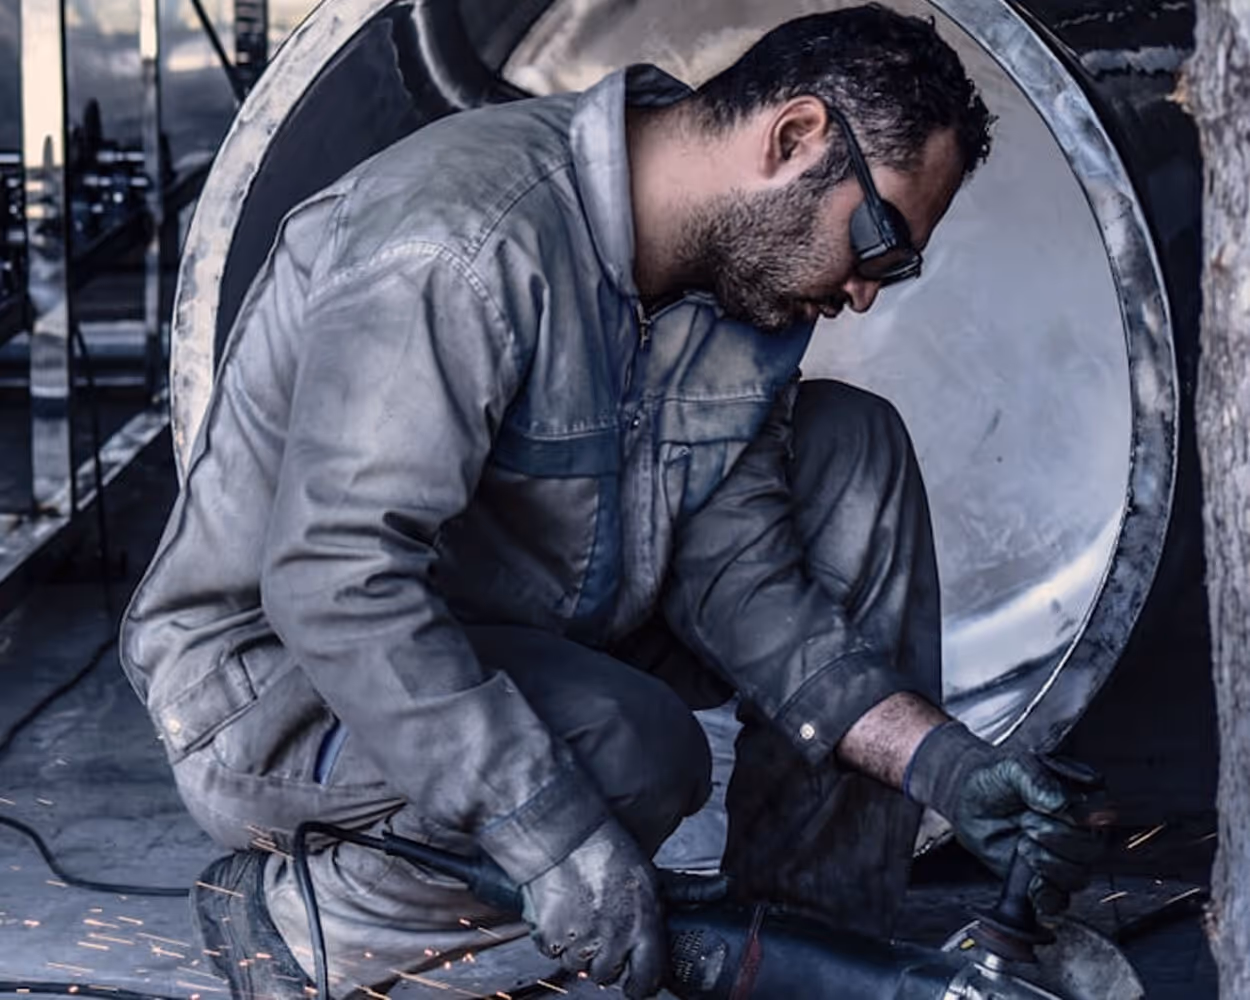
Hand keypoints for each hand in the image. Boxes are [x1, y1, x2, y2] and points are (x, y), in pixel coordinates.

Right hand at [520, 818, 664, 997]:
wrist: (562, 835)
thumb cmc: (602, 848)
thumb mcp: (643, 879)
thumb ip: (648, 915)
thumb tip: (650, 939)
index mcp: (642, 925)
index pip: (648, 978)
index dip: (641, 985)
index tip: (636, 985)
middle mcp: (613, 938)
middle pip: (605, 975)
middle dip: (602, 961)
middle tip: (597, 935)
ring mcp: (580, 940)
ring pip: (576, 965)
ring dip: (576, 948)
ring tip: (576, 914)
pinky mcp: (550, 937)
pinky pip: (550, 951)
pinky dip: (552, 937)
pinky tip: (559, 910)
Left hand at [905, 722, 1102, 914]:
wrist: (969, 801)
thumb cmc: (996, 779)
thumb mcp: (1013, 767)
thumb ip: (1036, 780)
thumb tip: (1061, 804)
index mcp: (1084, 796)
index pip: (1100, 815)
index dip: (1072, 816)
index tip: (1040, 807)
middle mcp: (1083, 829)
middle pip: (1091, 848)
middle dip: (1053, 836)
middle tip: (1026, 821)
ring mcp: (1067, 856)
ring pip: (1078, 876)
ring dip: (1046, 862)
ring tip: (1022, 842)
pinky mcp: (1048, 879)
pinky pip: (1060, 900)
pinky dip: (1046, 896)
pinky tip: (1030, 883)